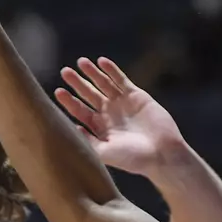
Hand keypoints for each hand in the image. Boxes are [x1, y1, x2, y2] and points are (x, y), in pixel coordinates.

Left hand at [54, 58, 184, 177]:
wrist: (162, 153)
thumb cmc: (133, 159)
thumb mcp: (105, 153)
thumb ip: (87, 141)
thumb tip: (69, 129)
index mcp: (100, 129)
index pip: (80, 112)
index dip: (69, 101)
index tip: (59, 91)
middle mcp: (109, 115)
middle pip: (89, 95)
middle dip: (77, 83)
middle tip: (64, 72)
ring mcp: (123, 104)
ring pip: (104, 84)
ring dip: (92, 73)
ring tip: (81, 62)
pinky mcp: (137, 96)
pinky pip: (121, 80)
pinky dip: (112, 70)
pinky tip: (101, 62)